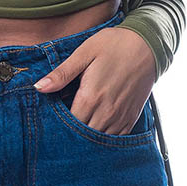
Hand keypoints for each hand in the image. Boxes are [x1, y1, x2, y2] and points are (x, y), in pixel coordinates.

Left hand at [33, 26, 157, 133]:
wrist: (148, 44)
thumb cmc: (114, 45)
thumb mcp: (84, 53)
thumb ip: (62, 73)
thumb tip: (39, 87)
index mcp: (91, 97)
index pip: (69, 124)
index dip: (58, 126)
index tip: (51, 121)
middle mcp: (106, 112)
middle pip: (83, 136)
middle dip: (71, 134)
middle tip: (62, 127)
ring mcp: (121, 117)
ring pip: (99, 140)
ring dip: (88, 138)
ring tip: (78, 128)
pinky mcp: (132, 117)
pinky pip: (116, 139)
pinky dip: (104, 138)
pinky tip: (96, 128)